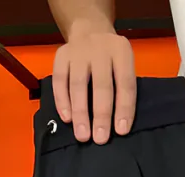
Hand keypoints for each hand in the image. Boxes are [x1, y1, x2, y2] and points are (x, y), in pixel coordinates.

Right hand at [51, 23, 135, 144]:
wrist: (90, 29)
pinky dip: (62, 101)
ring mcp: (78, 52)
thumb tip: (118, 126)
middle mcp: (100, 49)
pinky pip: (59, 80)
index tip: (121, 131)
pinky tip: (67, 119)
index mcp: (121, 52)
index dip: (124, 108)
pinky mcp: (61, 56)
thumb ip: (123, 88)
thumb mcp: (124, 65)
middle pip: (101, 85)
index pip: (125, 83)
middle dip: (101, 115)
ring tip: (82, 136)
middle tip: (100, 139)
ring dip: (80, 112)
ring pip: (78, 84)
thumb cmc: (112, 59)